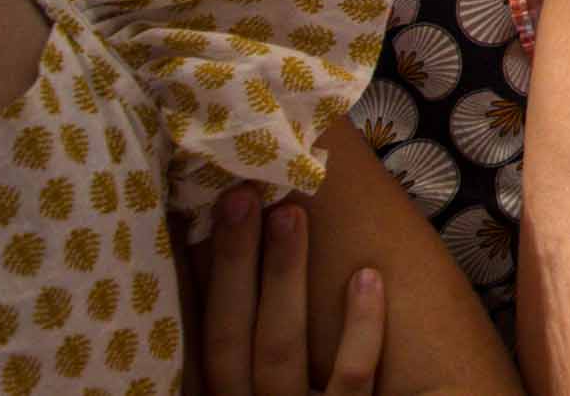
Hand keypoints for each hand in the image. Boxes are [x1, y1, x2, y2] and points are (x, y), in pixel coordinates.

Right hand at [182, 186, 380, 395]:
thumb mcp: (252, 394)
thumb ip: (242, 363)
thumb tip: (232, 279)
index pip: (204, 342)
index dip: (203, 283)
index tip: (203, 217)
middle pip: (234, 338)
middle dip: (236, 266)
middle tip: (243, 194)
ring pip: (281, 352)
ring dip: (283, 280)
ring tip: (291, 214)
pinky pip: (352, 381)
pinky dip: (360, 330)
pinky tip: (367, 277)